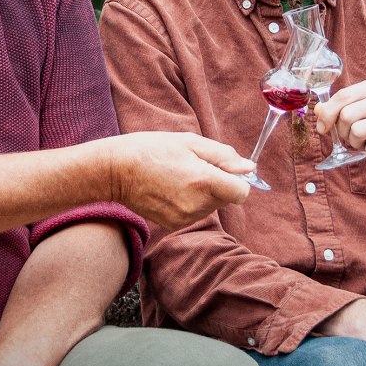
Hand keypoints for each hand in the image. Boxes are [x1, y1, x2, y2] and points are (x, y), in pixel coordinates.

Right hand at [102, 132, 252, 228]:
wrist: (116, 171)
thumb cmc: (152, 149)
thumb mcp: (190, 142)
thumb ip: (224, 156)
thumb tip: (249, 168)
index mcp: (204, 181)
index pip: (242, 192)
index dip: (237, 179)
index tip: (223, 169)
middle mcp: (197, 205)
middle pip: (226, 198)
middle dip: (217, 183)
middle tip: (192, 166)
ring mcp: (185, 217)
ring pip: (211, 206)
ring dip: (203, 193)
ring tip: (178, 176)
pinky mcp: (175, 224)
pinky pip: (195, 213)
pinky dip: (189, 202)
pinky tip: (170, 188)